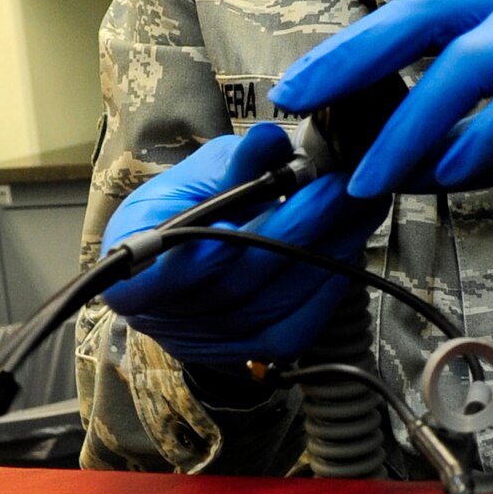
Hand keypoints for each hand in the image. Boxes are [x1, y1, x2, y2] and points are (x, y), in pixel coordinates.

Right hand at [100, 122, 387, 366]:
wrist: (186, 266)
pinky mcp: (253, 354)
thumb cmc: (182, 213)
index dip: (220, 242)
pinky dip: (329, 282)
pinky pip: (299, 322)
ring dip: (325, 251)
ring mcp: (211, 343)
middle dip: (298, 228)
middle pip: (239, 279)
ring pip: (277, 300)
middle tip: (340, 186)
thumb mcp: (194, 178)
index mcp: (134, 272)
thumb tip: (268, 140)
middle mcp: (167, 318)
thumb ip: (231, 164)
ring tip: (358, 206)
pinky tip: (349, 244)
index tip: (271, 198)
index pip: (171, 267)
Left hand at [270, 0, 492, 209]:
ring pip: (474, 60)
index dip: (353, 46)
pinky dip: (487, 133)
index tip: (296, 87)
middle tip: (300, 106)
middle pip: (430, 15)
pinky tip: (451, 174)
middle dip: (356, 60)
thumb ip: (461, 147)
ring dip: (411, 123)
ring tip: (372, 179)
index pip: (418, 12)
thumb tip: (383, 170)